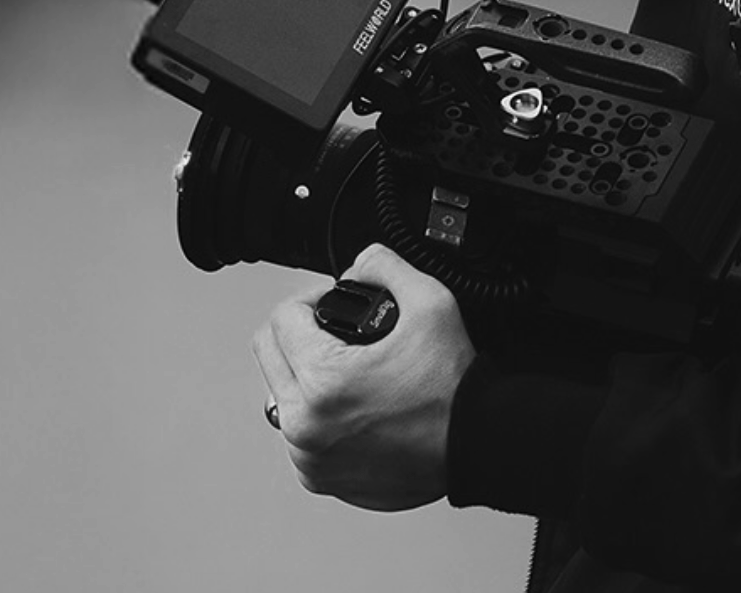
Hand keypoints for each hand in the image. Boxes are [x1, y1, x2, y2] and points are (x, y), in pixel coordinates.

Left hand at [251, 241, 475, 510]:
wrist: (472, 445)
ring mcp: (308, 458)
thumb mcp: (430, 302)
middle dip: (298, 331)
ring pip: (280, 394)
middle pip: (268, 354)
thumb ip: (386, 266)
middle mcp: (304, 427)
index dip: (311, 296)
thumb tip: (361, 262)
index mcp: (322, 383)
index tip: (337, 300)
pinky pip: (297, 432)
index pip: (281, 318)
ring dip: (304, 372)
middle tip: (335, 328)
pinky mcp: (319, 479)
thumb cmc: (452, 387)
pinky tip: (353, 401)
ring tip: (349, 365)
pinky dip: (316, 412)